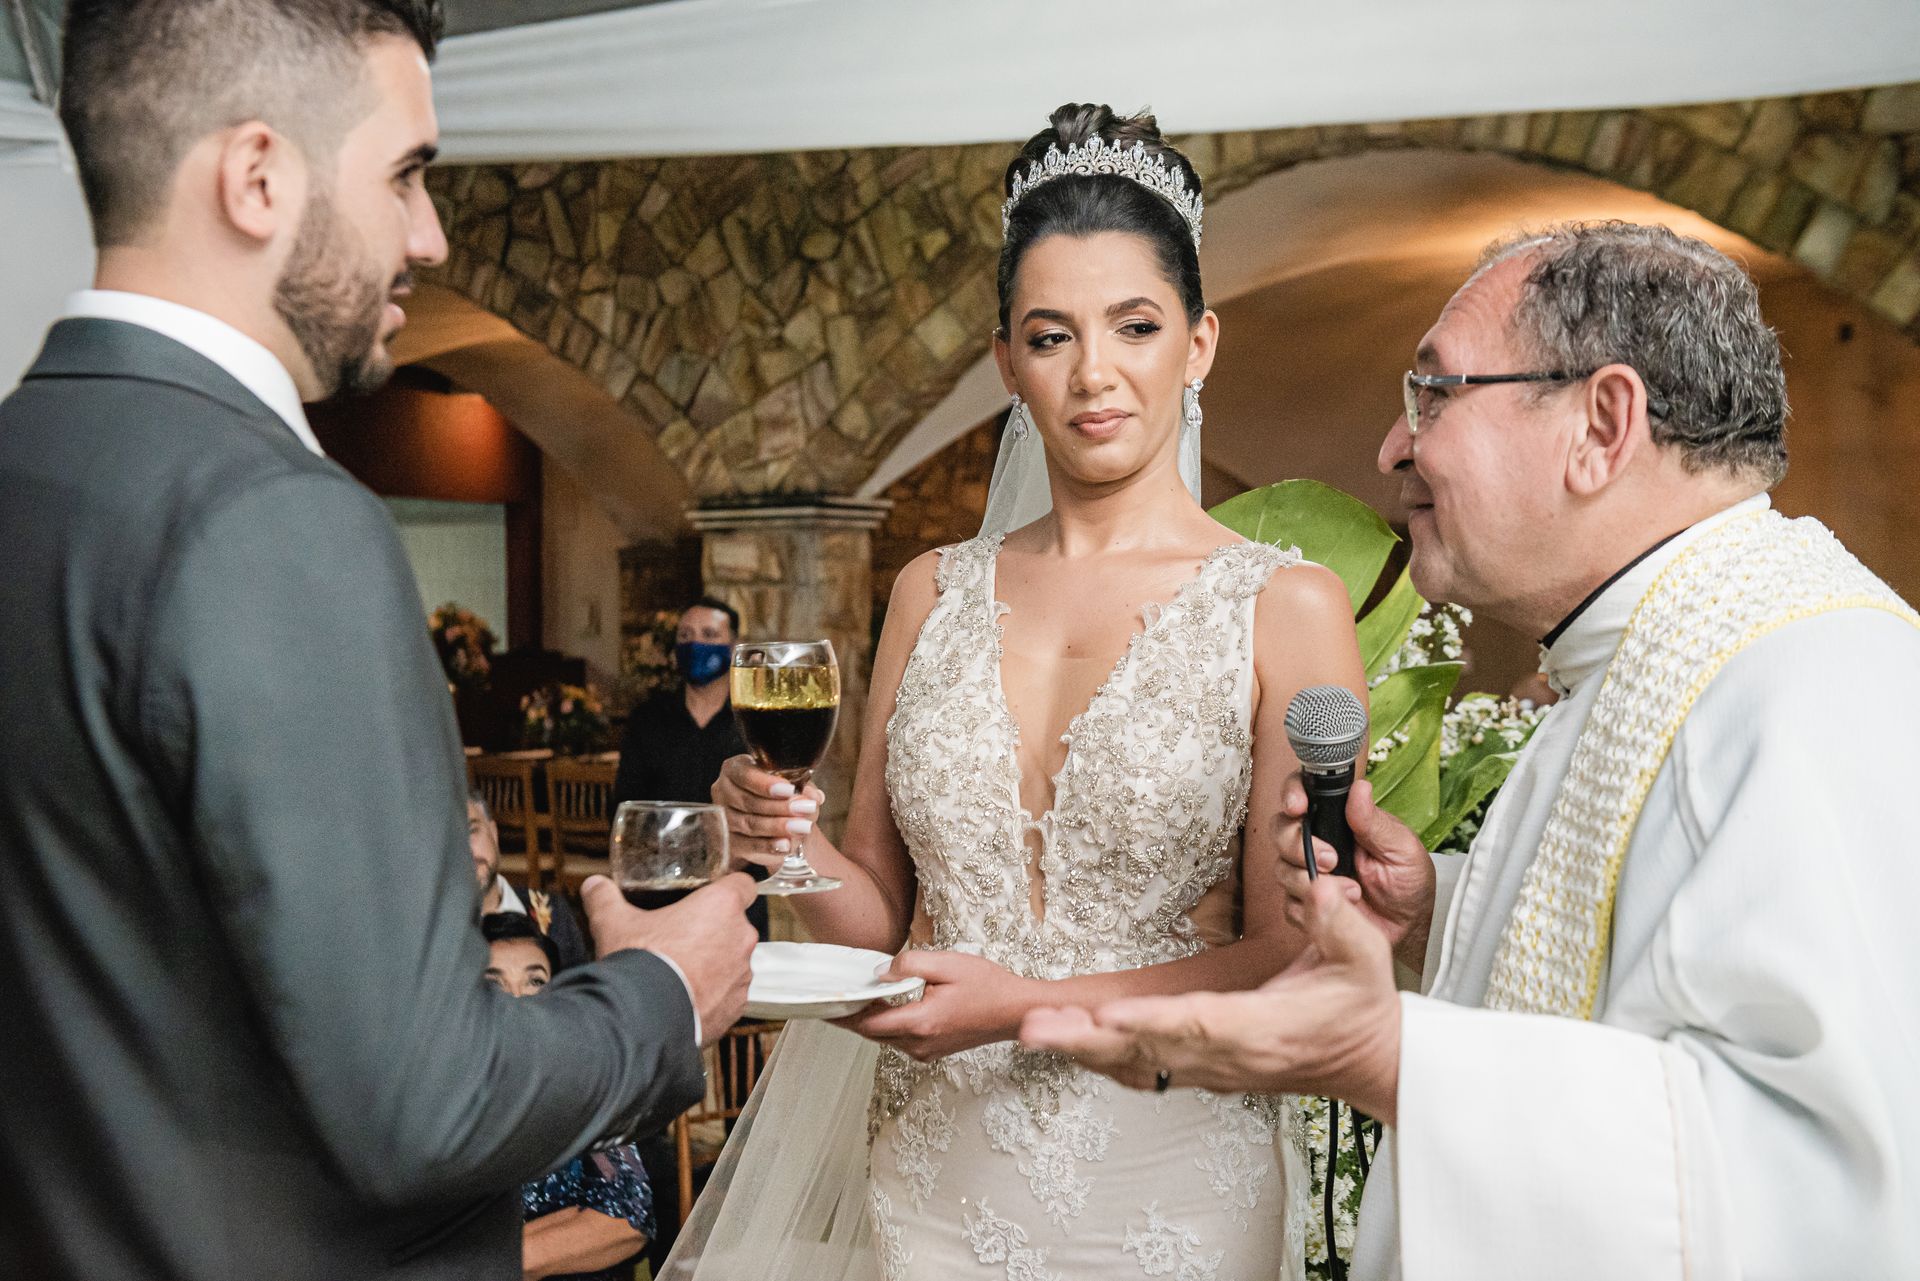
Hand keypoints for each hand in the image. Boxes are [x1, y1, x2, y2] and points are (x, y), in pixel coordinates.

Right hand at [580, 873, 755, 1045]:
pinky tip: (686, 996)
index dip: (727, 888)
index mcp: (721, 906)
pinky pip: (730, 993)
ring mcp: (742, 974)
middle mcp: (741, 937)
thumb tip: (593, 885)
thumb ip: (604, 898)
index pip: (743, 884)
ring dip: (715, 963)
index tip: (711, 895)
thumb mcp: (613, 922)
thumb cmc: (639, 962)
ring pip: (733, 960)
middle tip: (682, 937)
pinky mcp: (737, 1006)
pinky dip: (714, 994)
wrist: (644, 1018)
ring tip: (682, 971)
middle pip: (735, 925)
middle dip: (714, 930)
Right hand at [710, 754, 824, 870]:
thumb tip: (814, 797)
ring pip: (749, 824)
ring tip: (802, 827)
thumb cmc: (785, 796)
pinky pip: (748, 846)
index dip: (766, 784)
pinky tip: (786, 844)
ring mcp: (723, 818)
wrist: (782, 824)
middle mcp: (723, 791)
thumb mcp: (797, 787)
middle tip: (804, 809)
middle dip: (778, 807)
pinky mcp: (729, 842)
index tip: (789, 789)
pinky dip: (769, 846)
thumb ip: (805, 788)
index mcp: (735, 768)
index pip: (745, 774)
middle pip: (747, 801)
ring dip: (776, 826)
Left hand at [834, 951, 1038, 1061]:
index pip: (868, 1023)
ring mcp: (926, 1052)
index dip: (843, 1014)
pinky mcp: (933, 1051)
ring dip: (871, 1021)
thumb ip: (910, 965)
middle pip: (873, 1033)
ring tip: (855, 999)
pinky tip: (887, 1007)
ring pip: (886, 1038)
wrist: (1015, 1011)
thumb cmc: (987, 986)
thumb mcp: (947, 964)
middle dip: (852, 1017)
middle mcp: (919, 1044)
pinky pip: (901, 1040)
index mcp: (920, 1022)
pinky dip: (889, 1025)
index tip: (824, 1005)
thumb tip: (880, 973)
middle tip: (832, 999)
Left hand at [1020, 877, 1403, 1121]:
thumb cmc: (1361, 1008)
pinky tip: (1069, 1045)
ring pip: (1138, 1063)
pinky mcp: (1206, 1071)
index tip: (1106, 1017)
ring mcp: (1215, 1070)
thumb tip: (1322, 889)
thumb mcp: (1364, 957)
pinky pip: (1145, 1068)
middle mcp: (1230, 1057)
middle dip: (1087, 1040)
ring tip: (1034, 1031)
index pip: (1198, 1025)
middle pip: (1149, 1051)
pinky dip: (1104, 1058)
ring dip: (1083, 1050)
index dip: (1150, 1022)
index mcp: (1263, 1030)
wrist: (1371, 1060)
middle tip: (1035, 1027)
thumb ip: (1341, 925)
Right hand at [1274, 777, 1435, 972]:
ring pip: (1281, 868)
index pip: (1305, 793)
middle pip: (1281, 828)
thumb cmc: (1409, 883)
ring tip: (1351, 890)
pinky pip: (1289, 903)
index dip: (1293, 794)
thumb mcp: (1401, 848)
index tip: (1299, 807)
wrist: (1408, 928)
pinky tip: (1340, 907)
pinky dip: (1311, 907)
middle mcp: (1318, 841)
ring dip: (1310, 880)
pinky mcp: (1306, 902)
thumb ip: (1375, 822)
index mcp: (1340, 819)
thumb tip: (1359, 788)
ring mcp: (1308, 872)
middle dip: (1296, 844)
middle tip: (1331, 859)